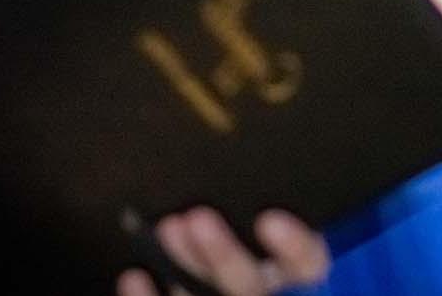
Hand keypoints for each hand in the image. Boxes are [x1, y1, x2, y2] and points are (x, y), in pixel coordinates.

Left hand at [117, 208, 328, 295]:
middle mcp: (268, 292)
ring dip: (186, 266)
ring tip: (168, 226)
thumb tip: (251, 158)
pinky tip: (133, 276)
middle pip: (250, 287)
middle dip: (223, 255)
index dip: (293, 247)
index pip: (308, 265)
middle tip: (197, 217)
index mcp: (296, 274)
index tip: (269, 219)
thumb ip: (268, 206)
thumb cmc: (258, 235)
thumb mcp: (277, 225)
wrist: (226, 275)